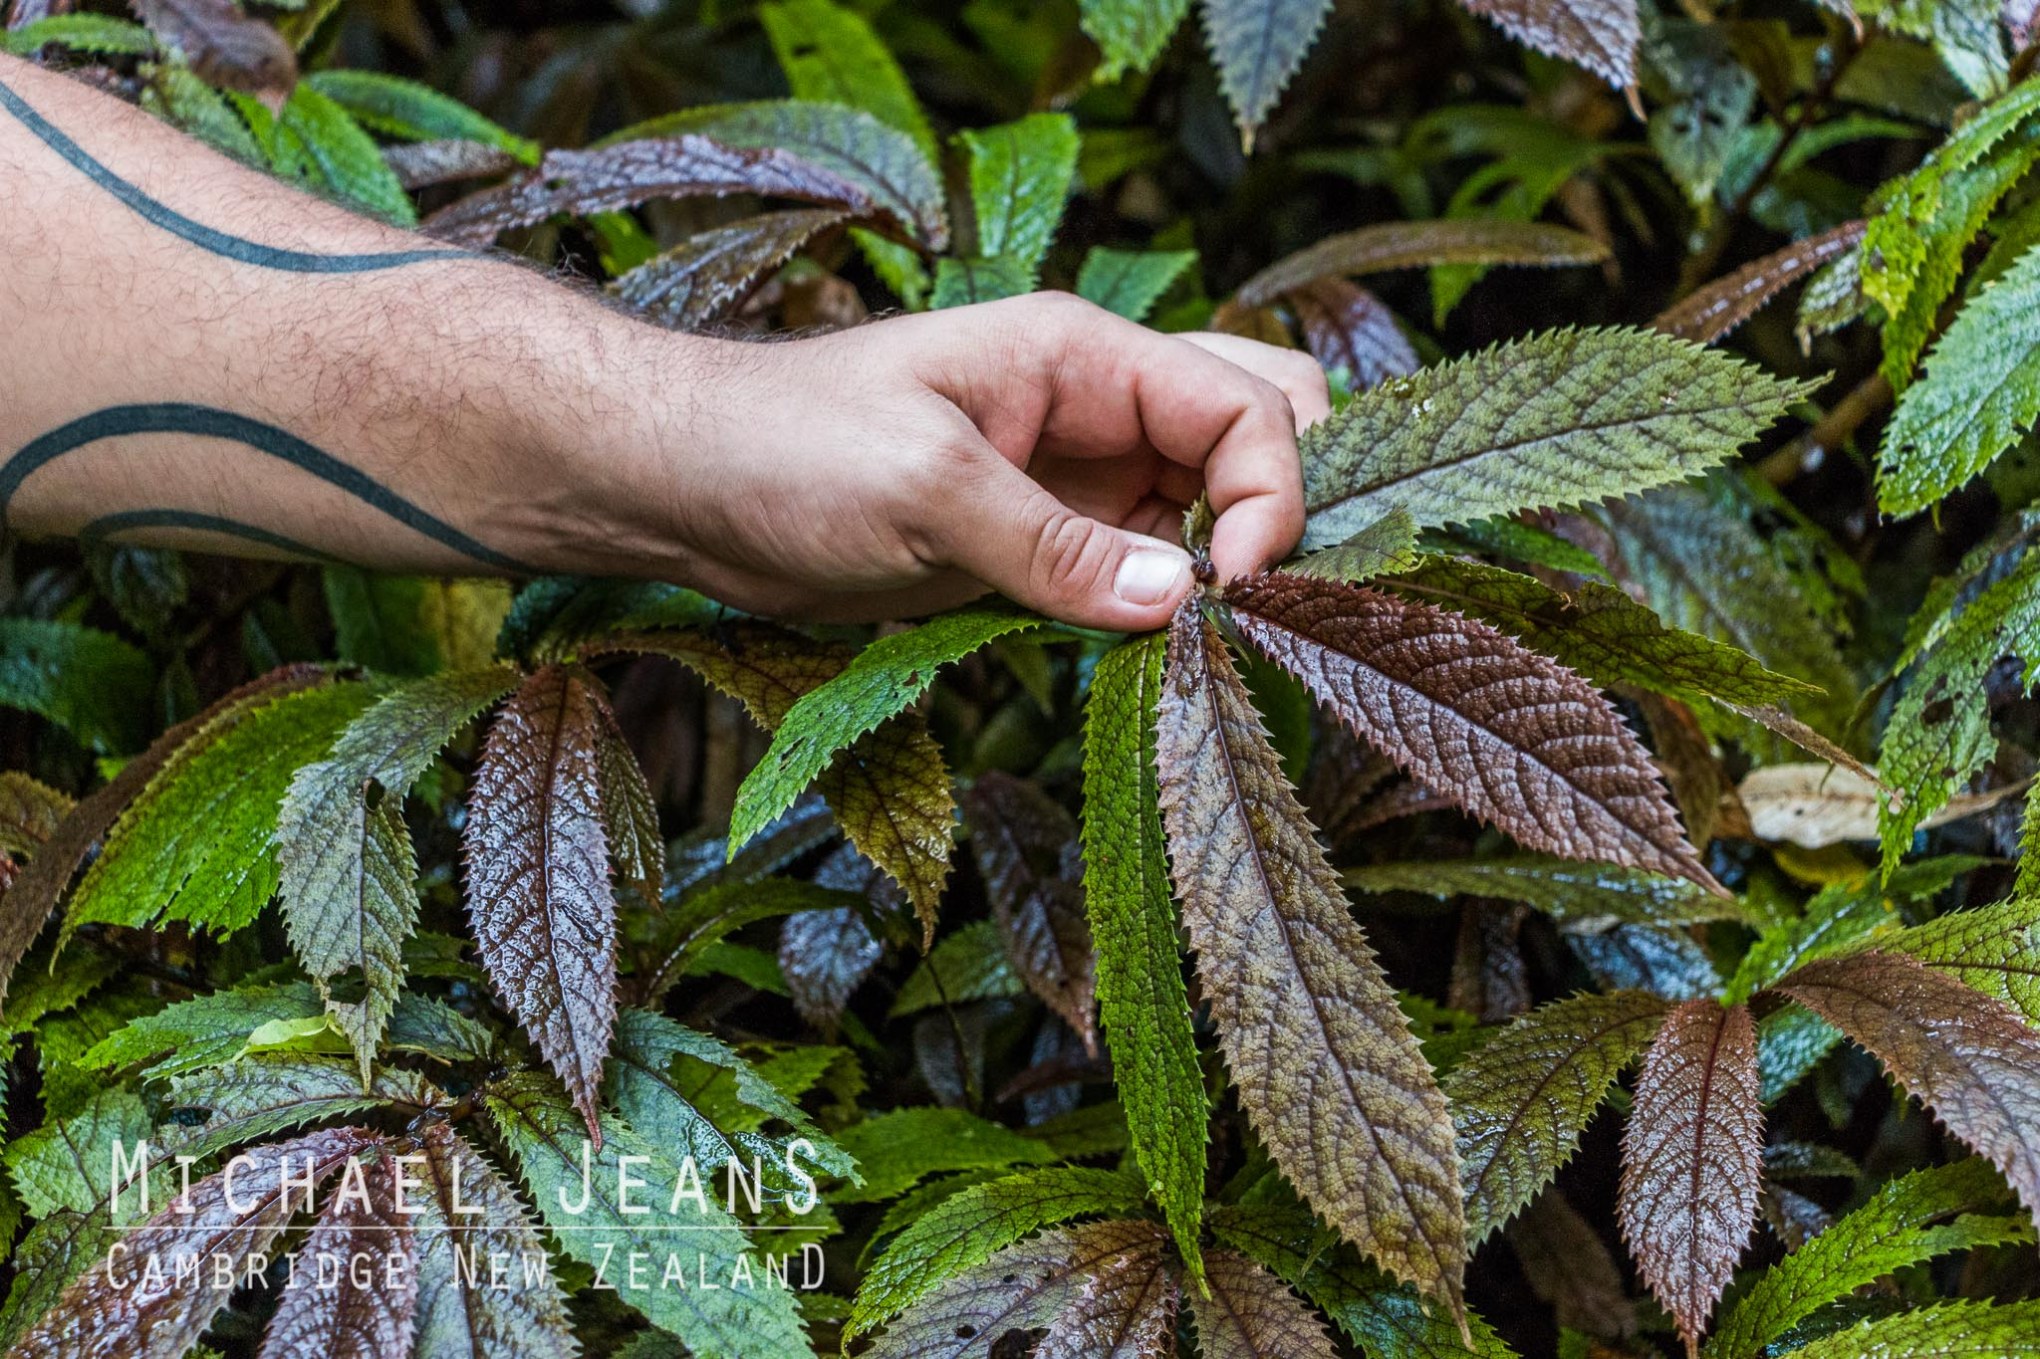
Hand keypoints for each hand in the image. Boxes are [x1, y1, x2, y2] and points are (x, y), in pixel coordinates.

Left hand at [587, 292, 1324, 628]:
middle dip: (1283, 505)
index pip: (1242, 404)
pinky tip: (1158, 658)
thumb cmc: (786, 449)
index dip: (1269, 492)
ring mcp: (1073, 478)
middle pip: (1252, 429)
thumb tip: (1181, 603)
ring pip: (1206, 507)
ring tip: (1216, 643)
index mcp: (1081, 356)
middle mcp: (1094, 409)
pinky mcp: (1040, 543)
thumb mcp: (924, 490)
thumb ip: (1054, 546)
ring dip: (1227, 567)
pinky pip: (1139, 569)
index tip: (1234, 586)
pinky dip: (1166, 610)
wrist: (689, 491)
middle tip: (1261, 598)